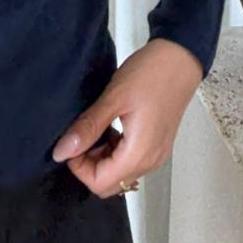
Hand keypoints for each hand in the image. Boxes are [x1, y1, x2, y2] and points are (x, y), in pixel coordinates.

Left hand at [51, 39, 203, 197]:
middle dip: (89, 165)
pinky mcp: (158, 145)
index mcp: (139, 154)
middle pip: (110, 183)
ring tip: (98, 126)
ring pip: (120, 173)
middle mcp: (151, 161)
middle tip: (83, 134)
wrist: (180, 58)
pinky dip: (116, 151)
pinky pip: (131, 161)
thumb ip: (88, 127)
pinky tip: (112, 127)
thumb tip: (62, 152)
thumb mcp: (113, 98)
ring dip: (102, 157)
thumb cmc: (151, 73)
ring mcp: (156, 154)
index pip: (100, 183)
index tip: (73, 141)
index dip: (79, 166)